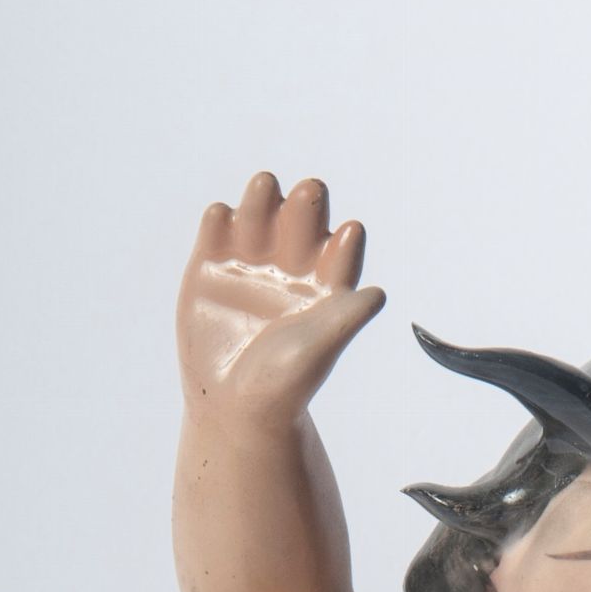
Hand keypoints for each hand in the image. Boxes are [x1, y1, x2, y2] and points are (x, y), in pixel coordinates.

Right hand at [177, 172, 383, 423]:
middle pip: (302, 218)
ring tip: (265, 187)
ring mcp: (252, 257)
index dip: (347, 241)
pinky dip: (220, 218)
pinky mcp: (212, 261)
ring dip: (263, 197)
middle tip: (310, 194)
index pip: (342, 250)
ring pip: (259, 212)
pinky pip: (217, 228)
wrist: (234, 403)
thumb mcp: (318, 351)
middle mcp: (292, 262)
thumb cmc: (286, 383)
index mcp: (326, 281)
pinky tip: (222, 218)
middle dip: (307, 204)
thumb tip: (378, 295)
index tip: (351, 233)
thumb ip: (345, 320)